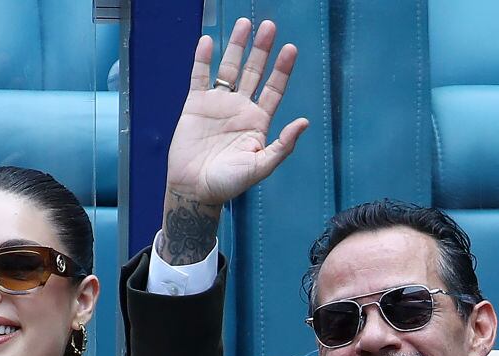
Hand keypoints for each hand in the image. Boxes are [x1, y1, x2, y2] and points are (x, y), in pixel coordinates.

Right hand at [166, 18, 308, 205]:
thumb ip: (283, 146)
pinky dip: (203, 59)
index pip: (274, 89)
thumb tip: (304, 122)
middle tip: (269, 26)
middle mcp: (240, 109)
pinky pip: (199, 77)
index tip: (290, 49)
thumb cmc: (229, 184)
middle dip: (262, 50)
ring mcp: (217, 105)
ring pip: (228, 69)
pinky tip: (208, 41)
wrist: (194, 190)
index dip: (282, 69)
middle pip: (254, 72)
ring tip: (245, 24)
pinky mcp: (195, 105)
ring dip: (236, 47)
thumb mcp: (261, 167)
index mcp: (258, 122)